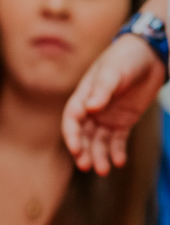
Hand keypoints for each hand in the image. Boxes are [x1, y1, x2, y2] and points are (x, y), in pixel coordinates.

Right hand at [62, 34, 164, 174]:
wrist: (151, 54)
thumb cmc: (126, 57)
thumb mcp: (113, 71)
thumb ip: (102, 90)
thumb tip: (91, 108)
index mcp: (84, 96)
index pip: (72, 120)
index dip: (72, 136)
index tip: (76, 149)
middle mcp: (93, 109)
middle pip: (83, 135)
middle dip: (83, 152)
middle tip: (87, 166)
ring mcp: (107, 116)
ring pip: (98, 142)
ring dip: (99, 156)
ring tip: (103, 170)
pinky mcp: (124, 121)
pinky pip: (117, 140)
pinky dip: (116, 152)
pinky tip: (119, 162)